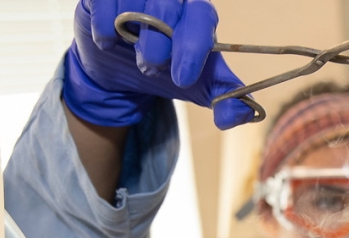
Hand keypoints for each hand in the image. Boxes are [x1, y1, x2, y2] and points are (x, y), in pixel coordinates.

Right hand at [64, 0, 254, 128]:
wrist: (122, 71)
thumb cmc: (166, 71)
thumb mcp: (198, 87)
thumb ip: (225, 99)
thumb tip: (243, 115)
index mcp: (198, 16)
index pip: (202, 16)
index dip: (194, 45)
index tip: (183, 78)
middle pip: (170, 4)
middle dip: (161, 41)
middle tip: (154, 67)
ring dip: (135, 31)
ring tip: (132, 56)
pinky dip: (105, 21)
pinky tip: (107, 41)